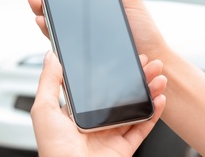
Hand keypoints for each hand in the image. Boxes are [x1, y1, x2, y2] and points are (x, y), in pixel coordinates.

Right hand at [20, 0, 169, 60]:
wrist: (149, 57)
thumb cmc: (143, 29)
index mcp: (92, 3)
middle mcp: (84, 18)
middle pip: (54, 3)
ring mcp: (80, 33)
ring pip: (53, 19)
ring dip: (39, 8)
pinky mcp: (80, 49)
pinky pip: (59, 38)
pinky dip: (46, 28)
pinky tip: (41, 20)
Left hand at [31, 51, 166, 156]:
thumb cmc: (54, 150)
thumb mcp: (45, 111)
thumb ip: (49, 83)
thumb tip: (51, 57)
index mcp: (78, 113)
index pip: (100, 87)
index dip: (114, 72)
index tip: (126, 58)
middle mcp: (96, 123)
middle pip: (121, 96)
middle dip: (137, 78)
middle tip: (149, 64)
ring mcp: (111, 135)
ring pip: (134, 109)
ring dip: (149, 93)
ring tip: (158, 78)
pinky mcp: (123, 148)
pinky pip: (142, 128)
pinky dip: (154, 115)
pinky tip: (160, 100)